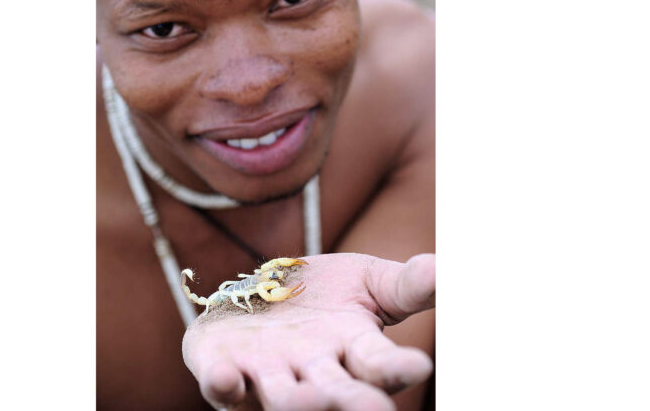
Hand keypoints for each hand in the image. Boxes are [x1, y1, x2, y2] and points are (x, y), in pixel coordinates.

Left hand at [181, 253, 434, 410]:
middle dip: (352, 403)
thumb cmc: (322, 293)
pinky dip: (224, 384)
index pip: (381, 364)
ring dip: (295, 402)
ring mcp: (267, 373)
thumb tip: (445, 268)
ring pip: (283, 398)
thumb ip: (407, 284)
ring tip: (309, 398)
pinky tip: (227, 377)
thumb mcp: (368, 281)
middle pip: (335, 394)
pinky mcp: (222, 367)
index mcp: (353, 350)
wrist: (260, 291)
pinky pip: (221, 385)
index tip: (419, 365)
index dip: (398, 367)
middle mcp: (313, 370)